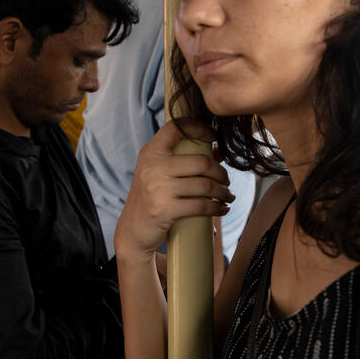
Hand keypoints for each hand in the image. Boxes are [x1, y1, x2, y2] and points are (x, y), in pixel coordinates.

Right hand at [115, 119, 232, 263]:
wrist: (132, 231)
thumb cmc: (151, 199)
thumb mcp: (157, 174)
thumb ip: (180, 161)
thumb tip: (218, 152)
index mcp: (150, 153)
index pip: (175, 128)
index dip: (198, 128)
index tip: (214, 136)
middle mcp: (152, 167)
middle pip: (201, 162)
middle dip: (220, 172)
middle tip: (226, 180)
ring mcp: (157, 188)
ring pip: (205, 185)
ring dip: (223, 192)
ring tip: (227, 196)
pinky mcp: (164, 210)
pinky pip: (201, 206)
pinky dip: (217, 208)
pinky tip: (221, 209)